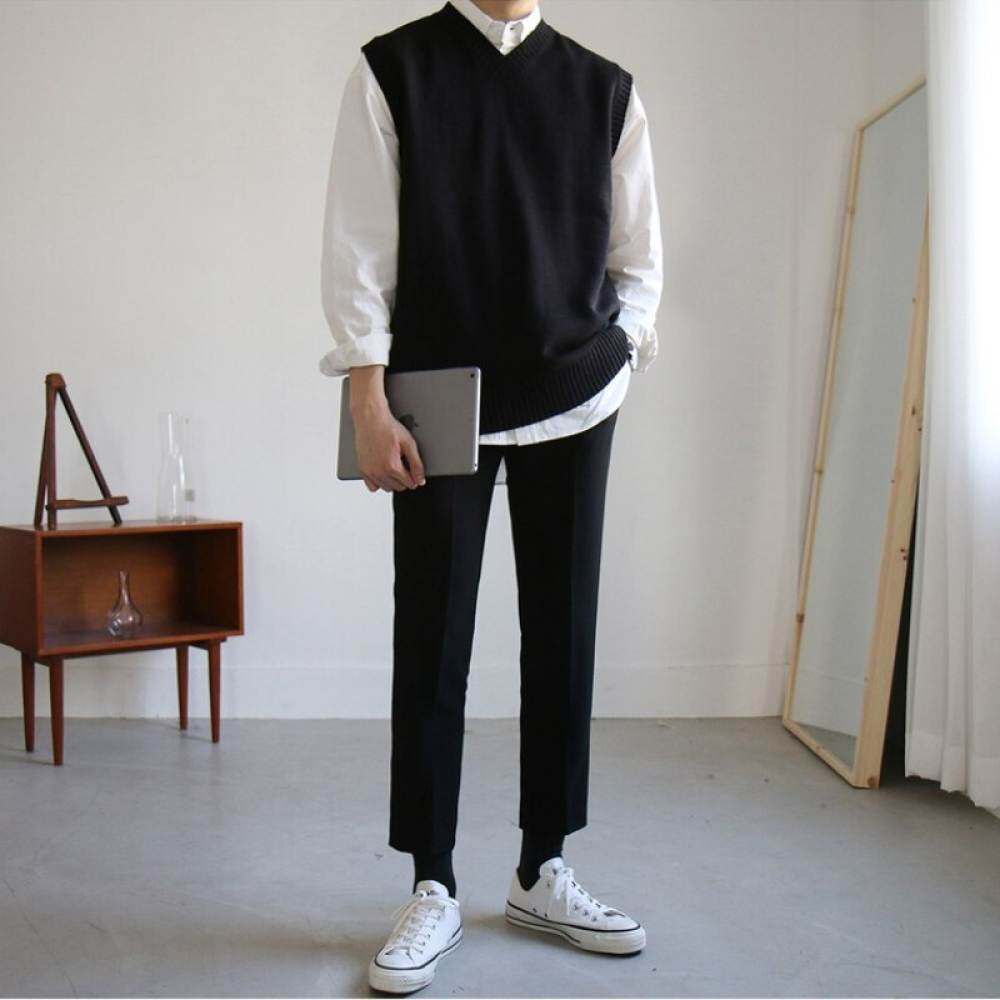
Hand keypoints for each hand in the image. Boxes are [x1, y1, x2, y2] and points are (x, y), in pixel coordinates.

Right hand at [349, 366, 425, 492]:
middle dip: (404, 479)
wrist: (370, 418)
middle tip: (403, 464)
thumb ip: (416, 464)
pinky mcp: (362, 469)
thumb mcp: (408, 444)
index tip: (413, 470)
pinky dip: (378, 482)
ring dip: (392, 481)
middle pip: (398, 487)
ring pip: (386, 488)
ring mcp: (369, 471)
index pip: (409, 483)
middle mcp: (379, 471)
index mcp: (391, 466)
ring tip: (393, 466)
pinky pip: (372, 487)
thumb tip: (420, 480)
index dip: (414, 477)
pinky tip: (382, 471)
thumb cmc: (388, 428)